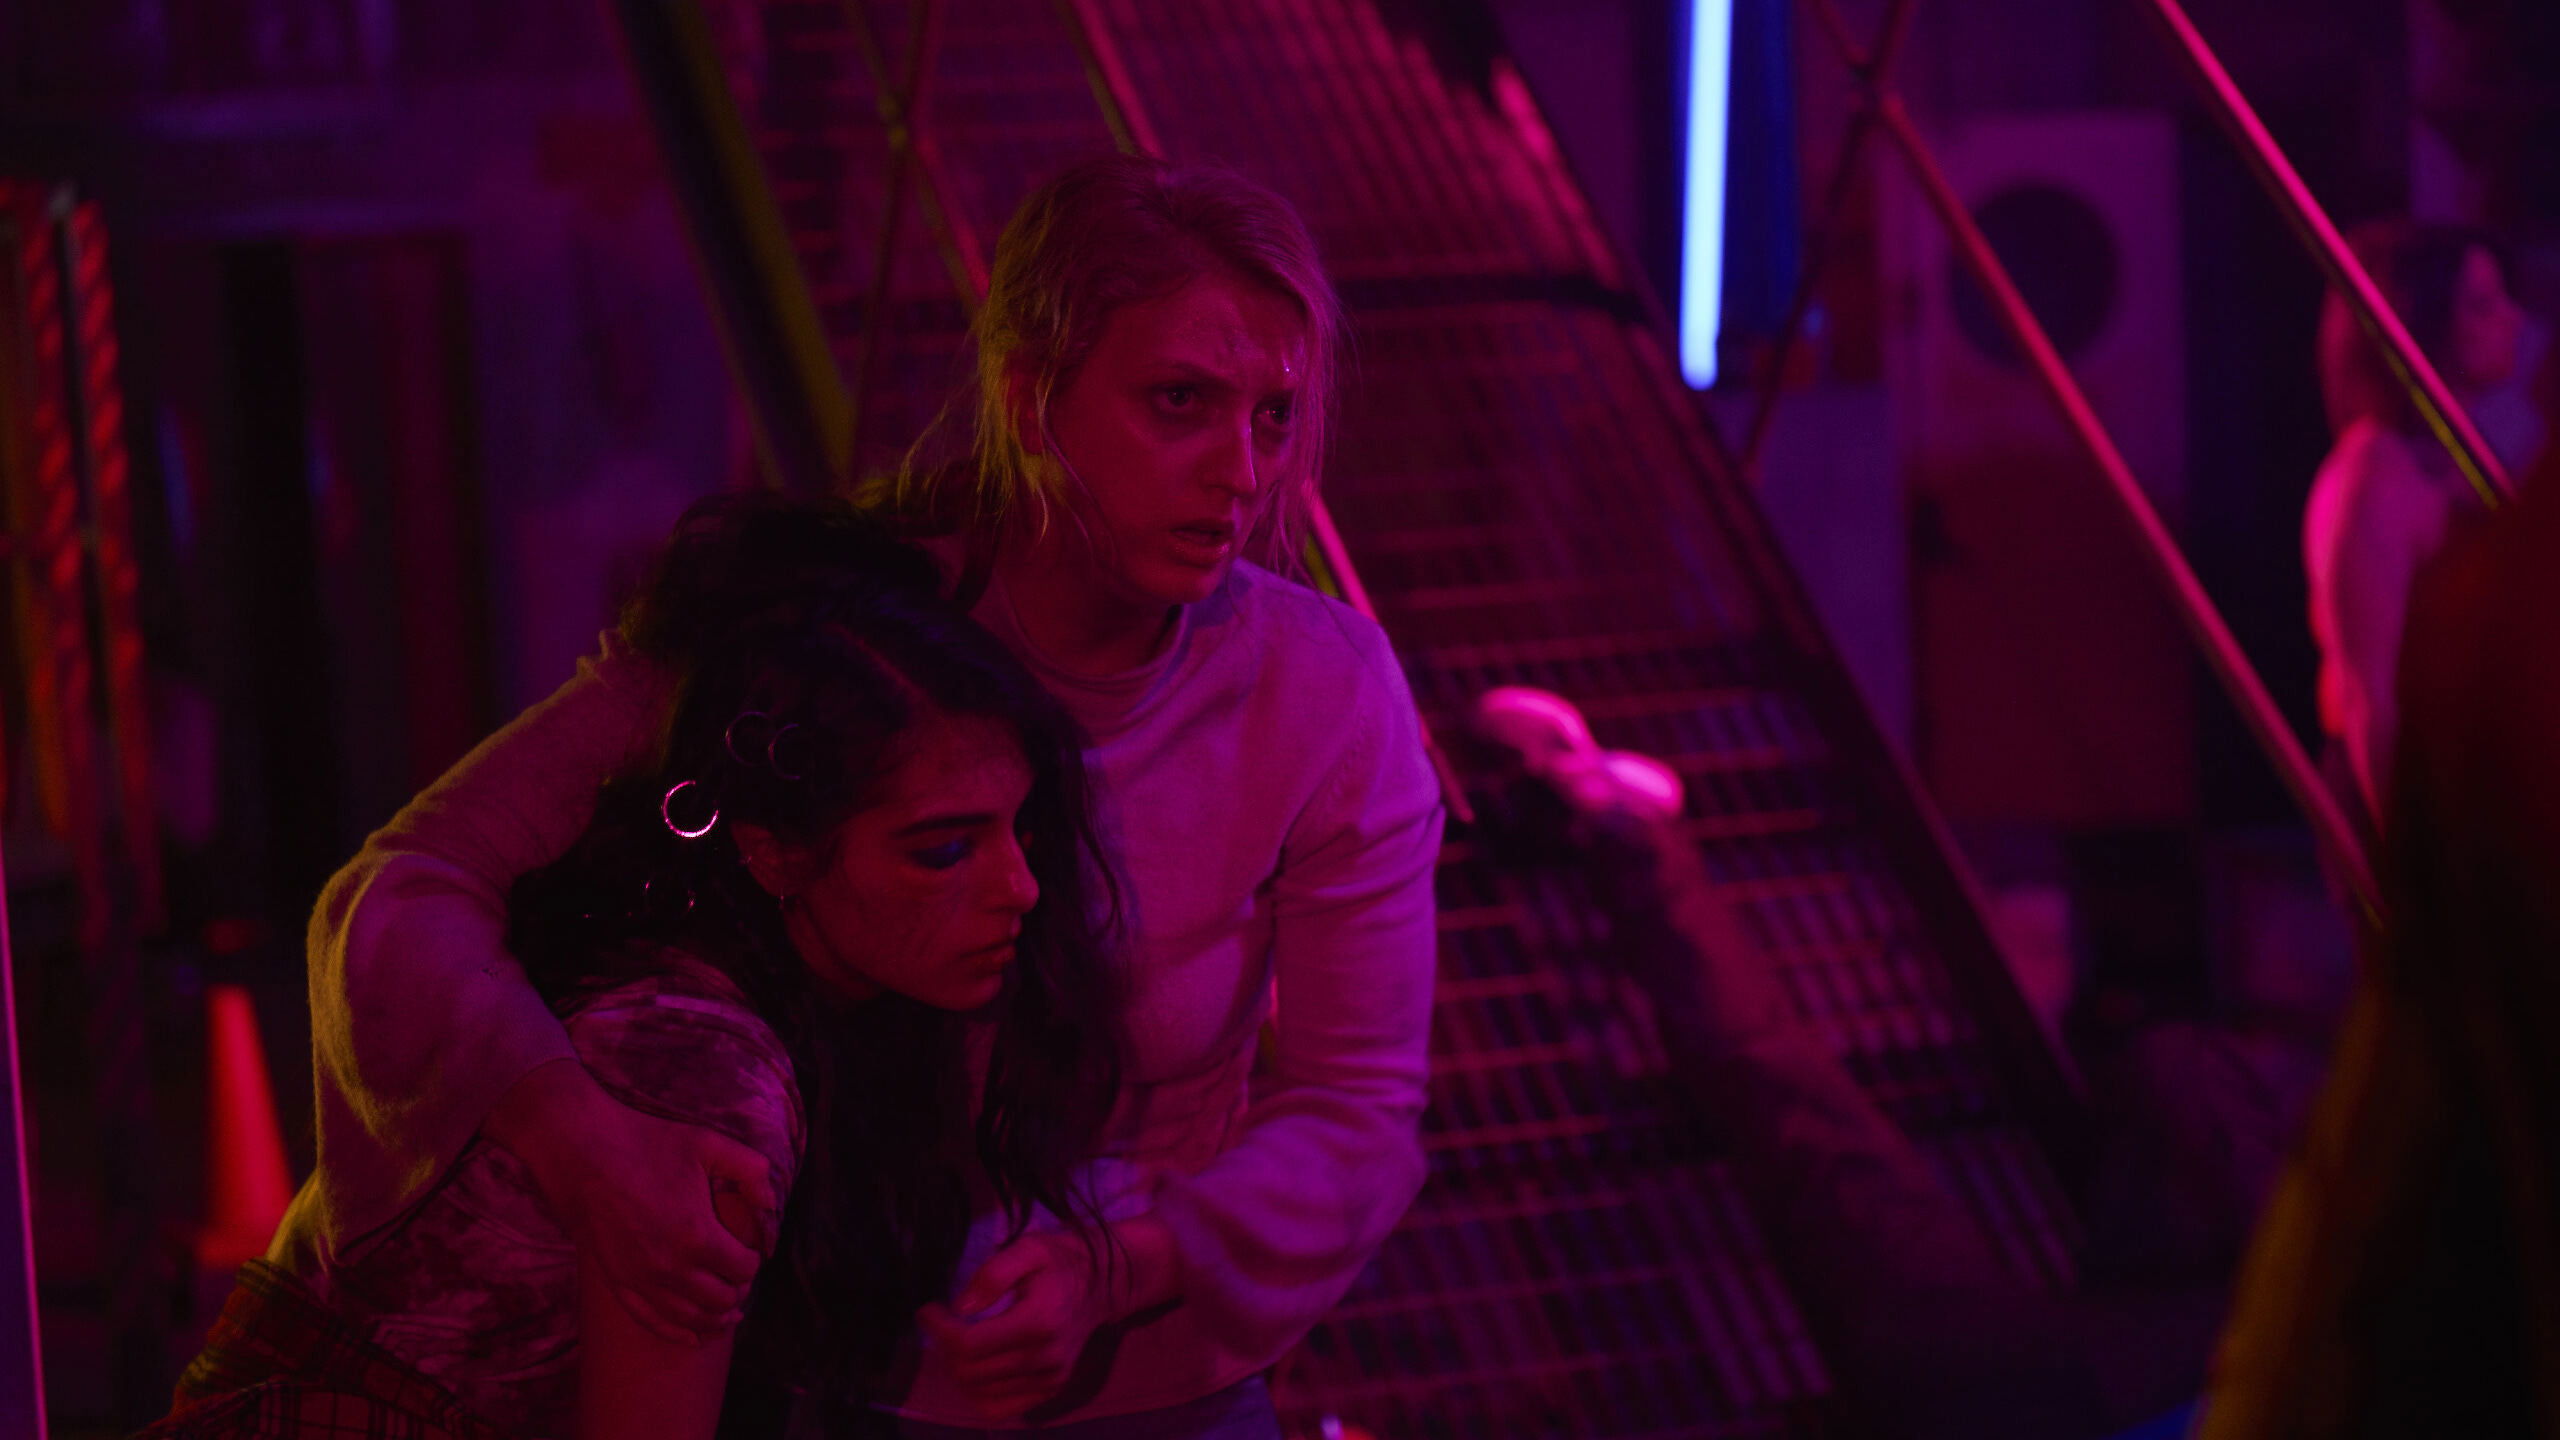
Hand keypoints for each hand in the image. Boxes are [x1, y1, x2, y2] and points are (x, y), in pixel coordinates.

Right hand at [486, 1058, 776, 1344]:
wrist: (582, 1150)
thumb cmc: (647, 1143)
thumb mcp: (710, 1144)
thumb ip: (752, 1171)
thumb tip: (772, 1205)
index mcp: (698, 1236)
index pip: (743, 1269)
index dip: (753, 1261)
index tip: (751, 1250)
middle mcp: (670, 1267)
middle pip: (721, 1300)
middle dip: (738, 1290)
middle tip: (739, 1276)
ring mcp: (640, 1279)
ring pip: (690, 1318)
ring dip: (715, 1318)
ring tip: (729, 1313)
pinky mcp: (617, 1282)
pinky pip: (651, 1320)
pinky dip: (677, 1333)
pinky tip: (693, 1337)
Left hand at [918, 1215, 1181, 1419]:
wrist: (1103, 1284)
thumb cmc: (1061, 1261)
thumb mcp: (1029, 1248)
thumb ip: (994, 1274)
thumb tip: (961, 1307)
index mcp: (1038, 1322)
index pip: (969, 1344)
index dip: (939, 1330)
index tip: (928, 1310)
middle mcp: (1045, 1359)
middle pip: (969, 1372)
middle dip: (944, 1348)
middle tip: (943, 1323)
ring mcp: (1049, 1380)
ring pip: (978, 1394)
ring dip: (957, 1370)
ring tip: (959, 1342)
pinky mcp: (1050, 1391)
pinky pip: (999, 1409)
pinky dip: (977, 1394)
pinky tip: (977, 1367)